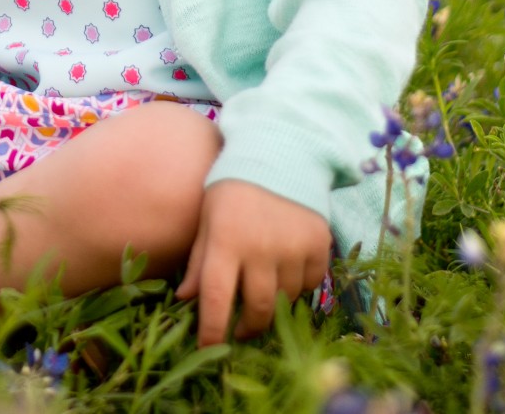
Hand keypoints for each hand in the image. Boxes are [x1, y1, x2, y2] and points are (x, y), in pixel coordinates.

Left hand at [174, 180, 331, 344]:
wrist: (279, 154)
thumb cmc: (232, 189)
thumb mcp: (206, 219)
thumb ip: (198, 260)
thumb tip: (184, 299)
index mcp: (226, 241)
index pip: (217, 299)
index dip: (212, 331)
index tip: (207, 349)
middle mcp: (262, 248)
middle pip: (258, 309)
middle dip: (247, 328)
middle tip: (239, 332)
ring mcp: (295, 247)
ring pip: (285, 299)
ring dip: (272, 304)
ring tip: (261, 292)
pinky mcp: (320, 245)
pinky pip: (311, 283)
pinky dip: (298, 285)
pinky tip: (286, 272)